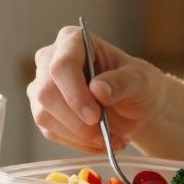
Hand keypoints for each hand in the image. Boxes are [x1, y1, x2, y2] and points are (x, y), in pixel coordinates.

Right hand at [27, 26, 166, 153]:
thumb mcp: (140, 81)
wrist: (135, 106)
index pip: (62, 65)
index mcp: (72, 40)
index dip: (74, 93)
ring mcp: (42, 86)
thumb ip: (122, 82)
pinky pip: (51, 132)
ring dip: (78, 135)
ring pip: (44, 115)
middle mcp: (50, 60)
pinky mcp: (43, 111)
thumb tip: (98, 89)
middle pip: (46, 92)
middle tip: (103, 134)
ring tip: (109, 140)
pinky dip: (77, 142)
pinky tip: (98, 142)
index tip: (94, 116)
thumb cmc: (138, 85)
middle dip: (75, 120)